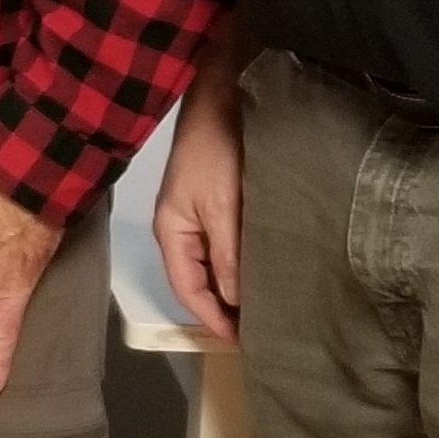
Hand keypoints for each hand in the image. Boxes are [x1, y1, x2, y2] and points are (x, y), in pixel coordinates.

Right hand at [154, 89, 243, 343]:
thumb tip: (234, 301)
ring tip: (266, 308)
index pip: (188, 290)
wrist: (222, 94)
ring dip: (235, 286)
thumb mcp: (222, 206)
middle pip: (199, 280)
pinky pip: (226, 244)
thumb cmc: (217, 151)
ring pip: (214, 263)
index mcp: (172, 232)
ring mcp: (198, 213)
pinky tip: (264, 269)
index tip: (244, 342)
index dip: (213, 319)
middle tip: (259, 332)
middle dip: (224, 308)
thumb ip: (227, 255)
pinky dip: (243, 262)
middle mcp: (181, 228)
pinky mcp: (218, 200)